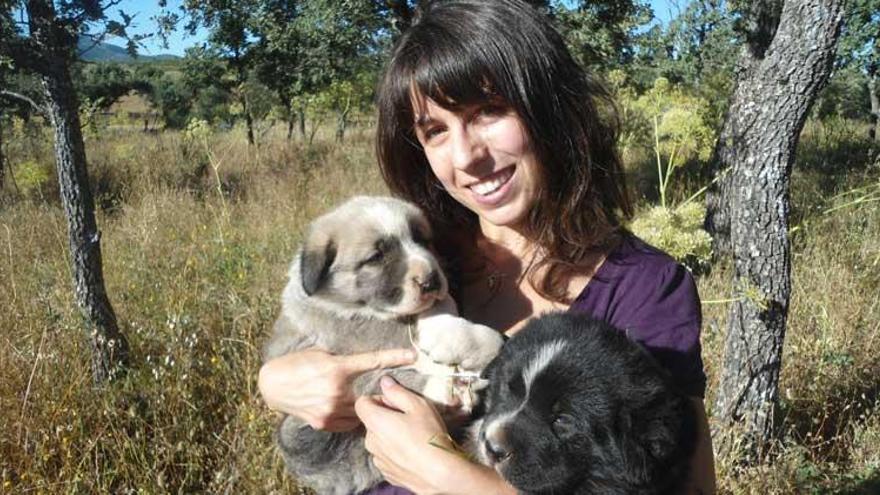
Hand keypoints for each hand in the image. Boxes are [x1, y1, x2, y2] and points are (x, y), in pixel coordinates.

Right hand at [258, 348, 415, 431]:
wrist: (272, 385)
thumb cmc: (296, 363)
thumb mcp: (320, 353)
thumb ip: (343, 360)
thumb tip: (362, 361)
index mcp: (337, 368)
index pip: (373, 362)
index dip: (394, 358)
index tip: (413, 356)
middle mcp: (336, 391)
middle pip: (371, 394)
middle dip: (379, 393)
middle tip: (384, 390)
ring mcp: (330, 410)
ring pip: (361, 411)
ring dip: (365, 406)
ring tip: (363, 401)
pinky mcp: (323, 422)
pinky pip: (348, 422)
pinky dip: (351, 416)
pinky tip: (347, 409)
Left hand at [356, 376, 515, 494]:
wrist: (440, 473)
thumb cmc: (429, 436)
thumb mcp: (418, 405)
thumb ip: (397, 391)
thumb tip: (385, 382)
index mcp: (375, 421)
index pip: (362, 403)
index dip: (378, 399)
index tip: (395, 403)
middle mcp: (370, 441)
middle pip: (371, 421)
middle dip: (386, 416)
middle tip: (409, 419)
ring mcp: (378, 459)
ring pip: (379, 439)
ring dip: (390, 435)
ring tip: (413, 437)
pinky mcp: (386, 472)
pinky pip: (386, 455)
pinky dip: (395, 451)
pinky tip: (413, 451)